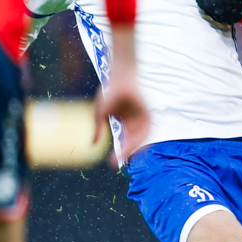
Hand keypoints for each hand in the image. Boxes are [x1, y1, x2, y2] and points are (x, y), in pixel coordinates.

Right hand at [95, 23, 148, 162]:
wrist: (120, 77)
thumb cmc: (110, 92)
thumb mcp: (100, 113)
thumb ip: (98, 128)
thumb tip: (93, 144)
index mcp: (125, 123)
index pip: (124, 142)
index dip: (119, 153)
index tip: (112, 163)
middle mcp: (135, 123)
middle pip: (133, 143)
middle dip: (127, 154)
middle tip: (119, 164)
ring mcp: (142, 118)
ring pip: (140, 138)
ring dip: (134, 148)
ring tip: (126, 156)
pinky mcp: (148, 114)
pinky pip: (147, 130)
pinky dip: (142, 138)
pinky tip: (135, 144)